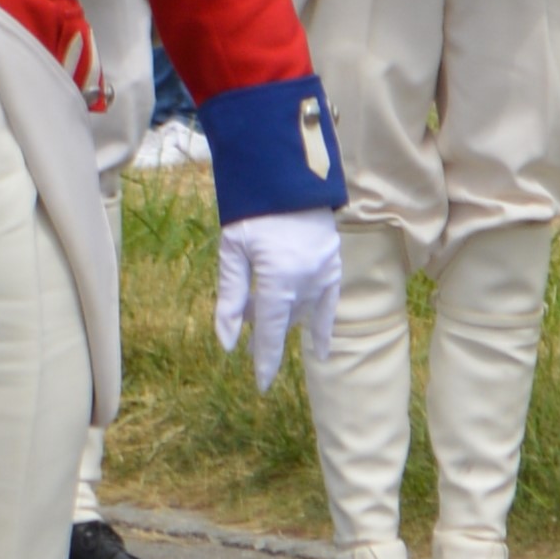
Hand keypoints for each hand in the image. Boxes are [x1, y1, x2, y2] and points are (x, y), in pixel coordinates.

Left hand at [214, 208, 342, 389]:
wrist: (287, 173)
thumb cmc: (252, 209)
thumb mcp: (233, 251)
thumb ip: (230, 298)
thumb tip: (226, 343)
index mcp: (280, 279)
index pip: (271, 332)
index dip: (265, 360)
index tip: (261, 385)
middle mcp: (307, 280)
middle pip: (284, 320)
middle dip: (265, 332)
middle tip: (246, 337)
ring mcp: (324, 271)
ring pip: (303, 311)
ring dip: (283, 318)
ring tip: (261, 319)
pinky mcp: (332, 262)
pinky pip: (329, 302)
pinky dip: (321, 322)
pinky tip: (320, 346)